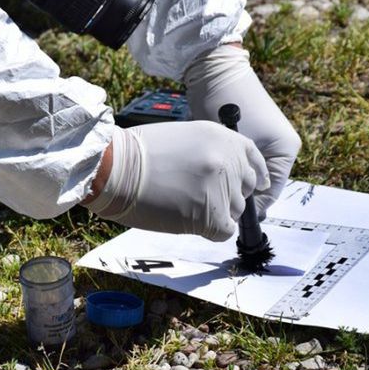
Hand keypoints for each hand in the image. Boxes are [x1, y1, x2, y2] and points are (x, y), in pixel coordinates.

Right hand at [83, 122, 268, 241]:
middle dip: (226, 195)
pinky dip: (209, 231)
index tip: (246, 187)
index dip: (248, 176)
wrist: (114, 167)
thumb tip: (229, 176)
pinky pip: (224, 232)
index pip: (254, 160)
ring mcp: (221, 188)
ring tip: (182, 204)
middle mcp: (227, 161)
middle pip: (245, 189)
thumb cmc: (138, 153)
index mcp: (223, 138)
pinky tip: (186, 220)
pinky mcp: (210, 216)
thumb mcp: (185, 138)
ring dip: (214, 213)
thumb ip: (212, 152)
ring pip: (234, 212)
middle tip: (196, 195)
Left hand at [184, 44, 300, 217]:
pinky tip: (215, 171)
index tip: (232, 219)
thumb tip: (241, 206)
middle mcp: (281, 147)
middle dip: (241, 196)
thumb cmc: (227, 104)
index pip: (270, 193)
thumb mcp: (237, 146)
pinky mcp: (252, 138)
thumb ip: (241, 177)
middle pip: (260, 186)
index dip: (251, 208)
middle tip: (219, 205)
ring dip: (234, 182)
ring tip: (215, 187)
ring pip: (249, 177)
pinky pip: (242, 164)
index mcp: (286, 150)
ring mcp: (267, 142)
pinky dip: (230, 169)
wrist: (215, 72)